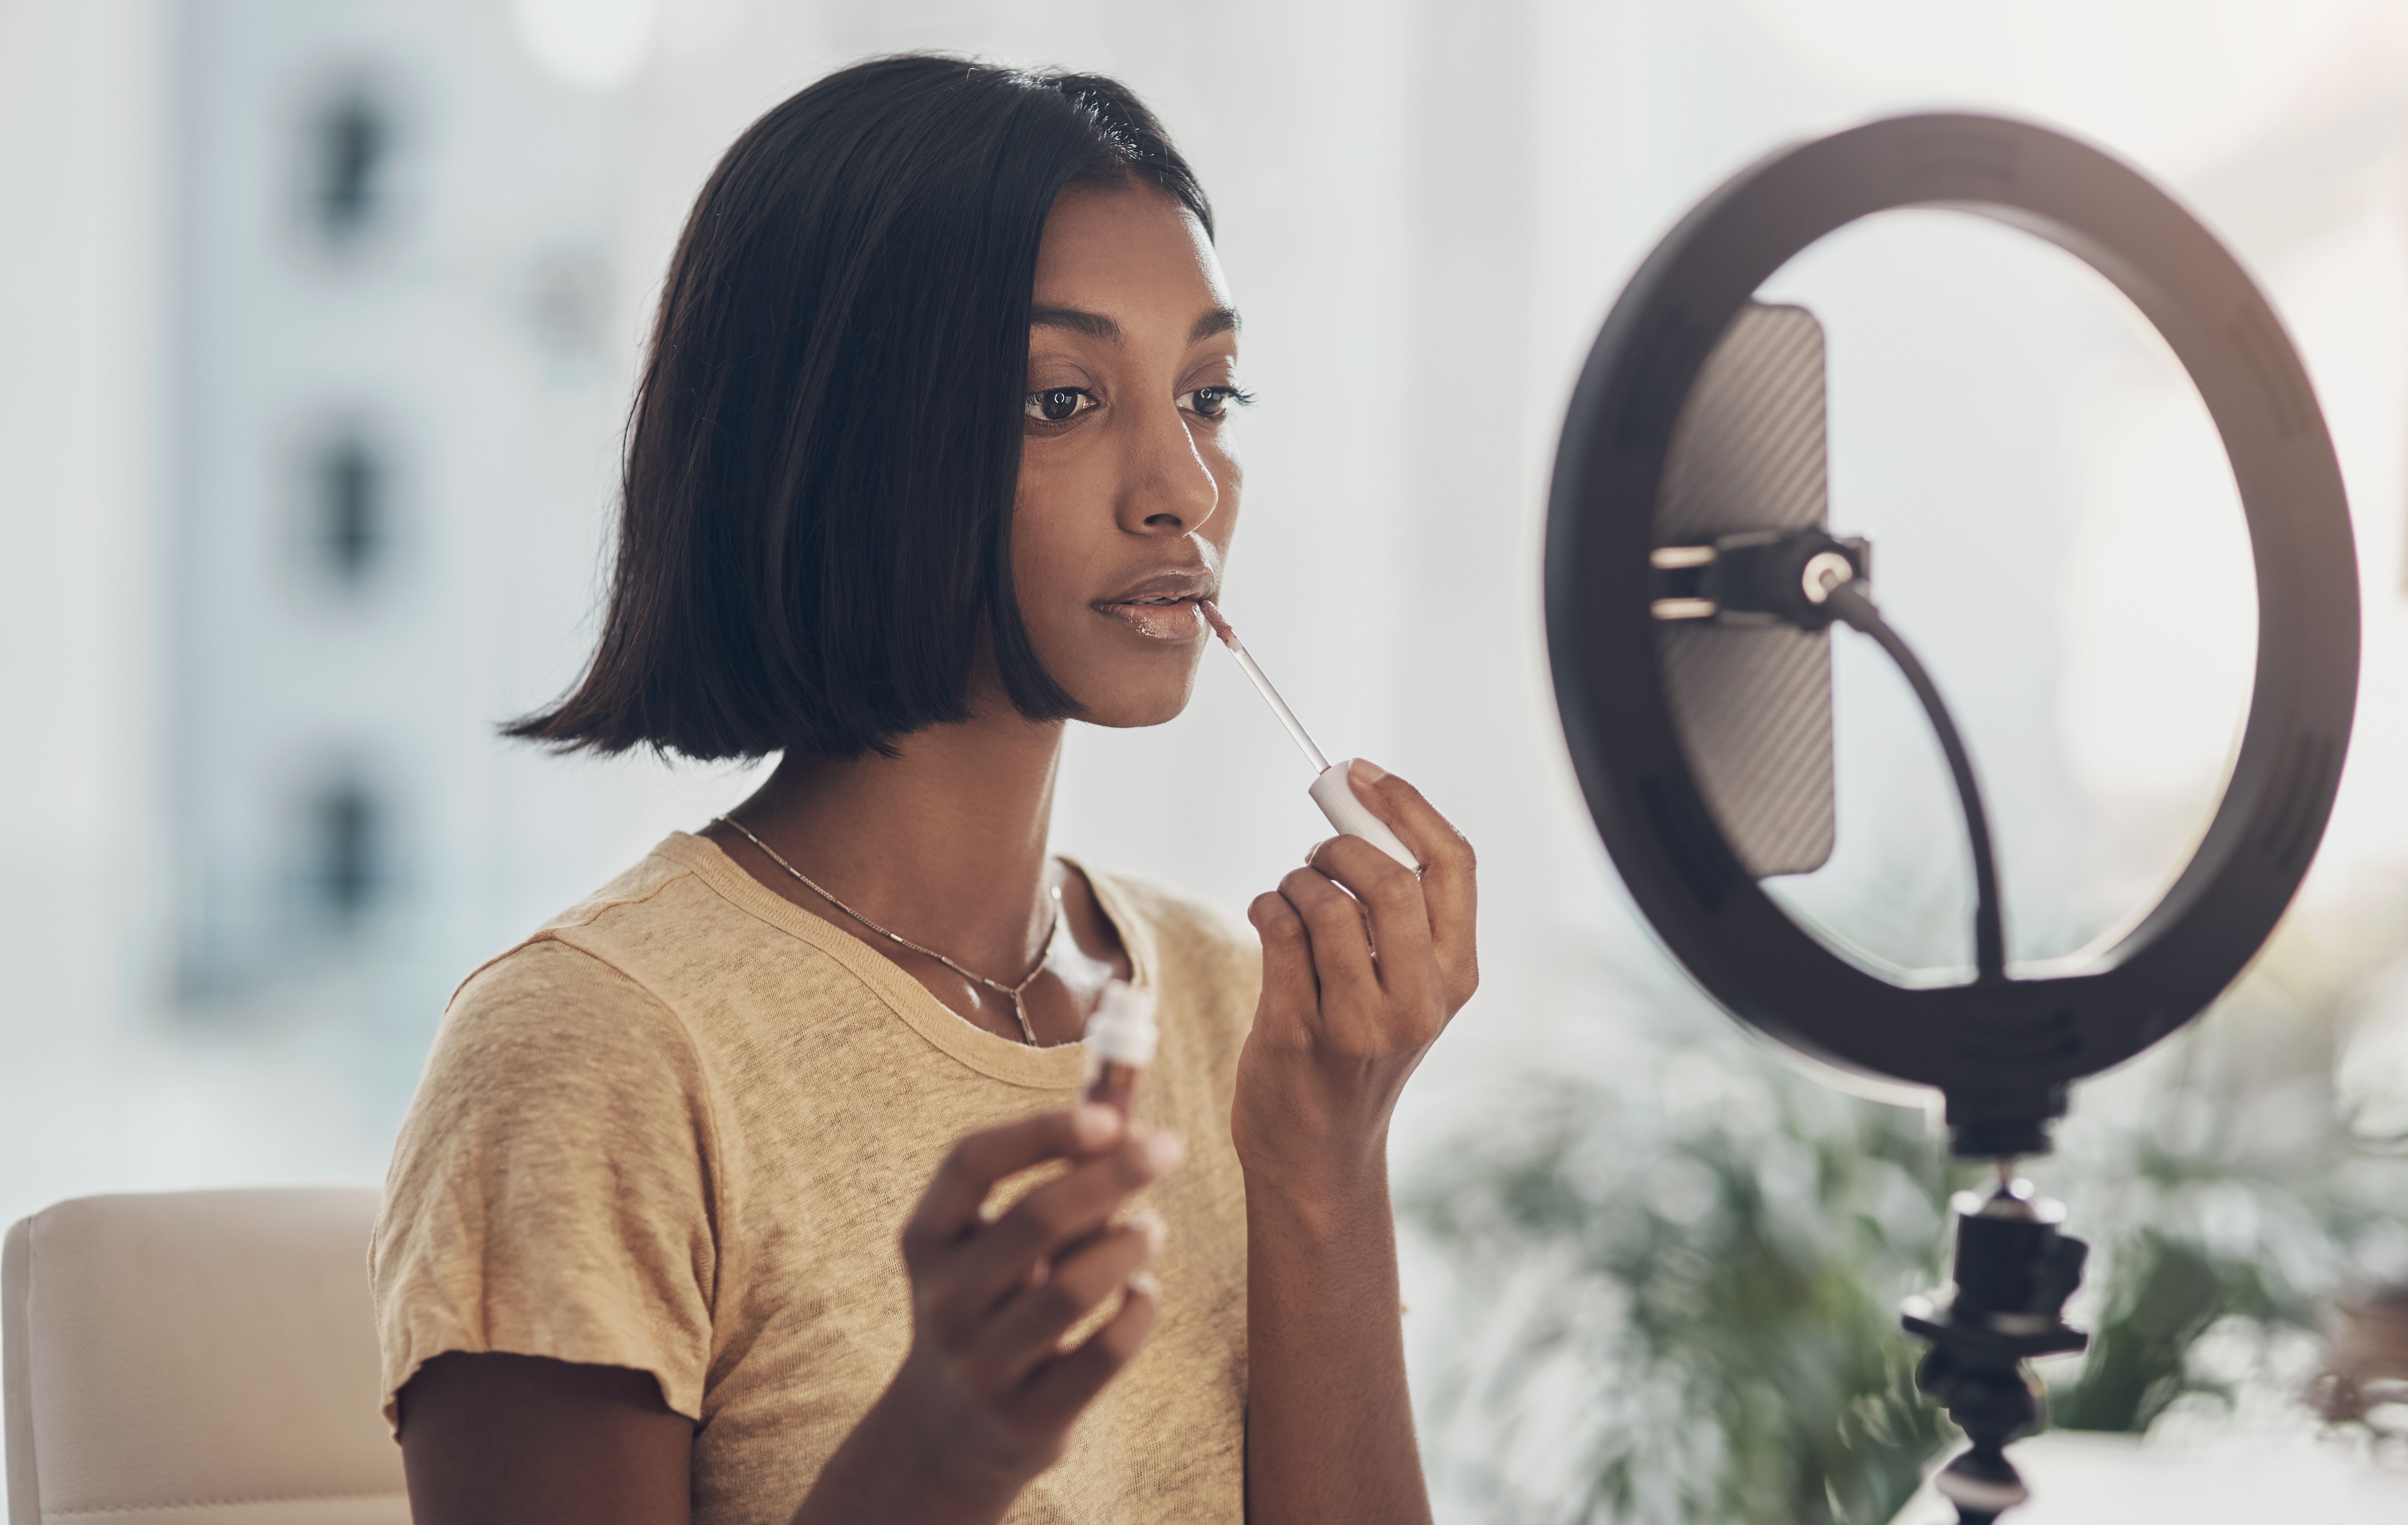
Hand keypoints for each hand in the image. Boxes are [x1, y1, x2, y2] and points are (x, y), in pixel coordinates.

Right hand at [797, 1105, 1182, 1523]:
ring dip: (1130, 1244)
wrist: (946, 1434)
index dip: (1041, 1131)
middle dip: (1113, 1174)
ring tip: (1153, 1227)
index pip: (971, 1163)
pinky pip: (1104, 1354)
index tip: (1109, 1116)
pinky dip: (1138, 1311)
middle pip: (1036, 1218)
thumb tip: (1126, 1110)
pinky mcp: (1024, 1421)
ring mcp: (978, 1367)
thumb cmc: (994, 1301)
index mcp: (926, 1239)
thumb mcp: (995, 1240)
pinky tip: (1142, 1291)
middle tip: (1169, 1147)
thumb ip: (1056, 1179)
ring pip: (1073, 1288)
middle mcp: (942, 1301)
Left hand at [1233, 761, 1477, 1193]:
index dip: (1407, 805)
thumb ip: (1400, 917)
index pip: (1454, 865)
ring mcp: (1361, 1022)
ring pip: (1327, 903)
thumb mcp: (1405, 989)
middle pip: (1389, 878)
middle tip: (1317, 852)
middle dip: (1339, 844)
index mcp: (1457, 977)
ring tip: (1289, 896)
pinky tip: (1267, 916)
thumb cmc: (1357, 1051)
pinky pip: (1280, 931)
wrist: (1319, 1151)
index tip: (1363, 773)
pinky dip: (1266, 905)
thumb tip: (1361, 813)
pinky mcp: (1300, 1032)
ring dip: (1295, 880)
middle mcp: (1419, 1000)